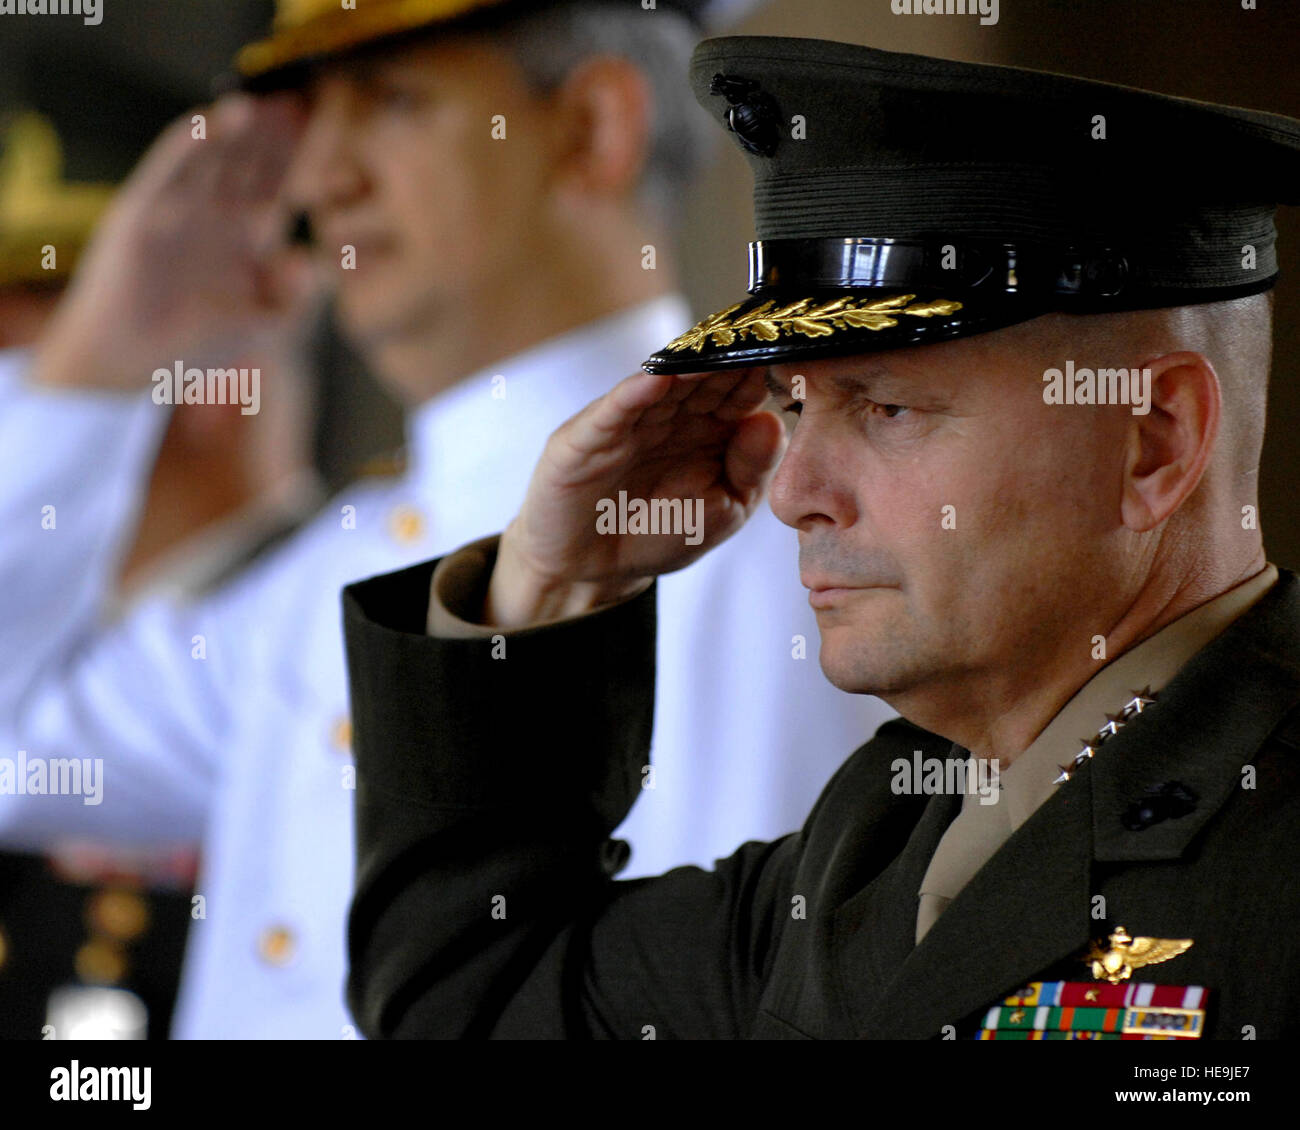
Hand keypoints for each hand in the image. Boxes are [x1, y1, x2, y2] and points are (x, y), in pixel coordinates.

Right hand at [30, 94, 315, 390]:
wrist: (133, 362)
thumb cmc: (200, 347)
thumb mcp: (268, 326)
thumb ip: (300, 298)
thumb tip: (313, 259)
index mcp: (245, 238)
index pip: (278, 187)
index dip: (300, 161)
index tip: (328, 135)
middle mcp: (214, 216)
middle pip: (249, 163)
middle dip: (274, 136)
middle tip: (301, 102)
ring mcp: (179, 209)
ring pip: (214, 157)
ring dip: (238, 130)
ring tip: (265, 103)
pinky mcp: (145, 209)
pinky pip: (170, 168)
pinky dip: (192, 143)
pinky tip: (217, 120)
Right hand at [485, 366, 784, 627]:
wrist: (593, 569)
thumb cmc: (660, 532)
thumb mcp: (722, 510)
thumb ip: (750, 470)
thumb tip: (773, 420)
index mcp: (714, 429)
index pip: (743, 391)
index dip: (764, 373)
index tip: (792, 353)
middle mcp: (674, 415)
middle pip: (706, 377)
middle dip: (730, 357)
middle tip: (757, 334)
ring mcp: (632, 421)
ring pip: (664, 384)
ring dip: (688, 366)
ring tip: (714, 348)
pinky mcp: (591, 436)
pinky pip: (615, 411)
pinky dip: (634, 394)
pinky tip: (657, 380)